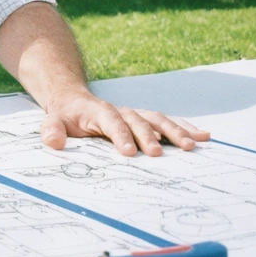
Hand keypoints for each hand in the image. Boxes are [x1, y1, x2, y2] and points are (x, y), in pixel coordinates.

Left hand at [41, 91, 209, 156]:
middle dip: (149, 136)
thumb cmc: (65, 117)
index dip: (120, 136)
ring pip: (157, 120)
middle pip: (138, 121)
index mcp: (99, 112)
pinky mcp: (145, 120)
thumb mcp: (53, 122)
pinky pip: (167, 122)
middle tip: (158, 154)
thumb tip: (53, 141)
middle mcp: (121, 111)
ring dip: (175, 132)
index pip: (111, 123)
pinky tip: (204, 136)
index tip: (129, 152)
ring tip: (192, 145)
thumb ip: (52, 130)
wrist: (73, 101)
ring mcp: (135, 115)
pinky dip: (185, 128)